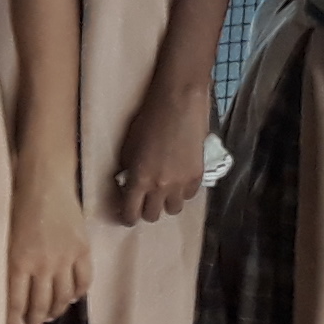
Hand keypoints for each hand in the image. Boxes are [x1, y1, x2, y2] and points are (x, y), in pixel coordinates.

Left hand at [7, 181, 91, 323]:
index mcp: (18, 260)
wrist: (44, 182)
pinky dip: (77, 294)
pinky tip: (70, 299)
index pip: (16, 301)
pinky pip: (83, 281)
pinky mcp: (82, 250)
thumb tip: (12, 290)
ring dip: (55, 311)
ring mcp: (65, 258)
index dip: (14, 320)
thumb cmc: (16, 205)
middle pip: (40, 303)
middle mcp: (43, 264)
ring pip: (62, 296)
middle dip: (34, 322)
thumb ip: (10, 263)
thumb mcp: (4, 237)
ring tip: (47, 318)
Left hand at [106, 70, 215, 227]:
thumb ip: (129, 171)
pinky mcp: (198, 175)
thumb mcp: (128, 148)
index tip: (125, 216)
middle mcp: (161, 187)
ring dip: (165, 204)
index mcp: (139, 180)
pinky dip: (182, 193)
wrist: (179, 105)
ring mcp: (182, 183)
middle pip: (152, 215)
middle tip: (142, 202)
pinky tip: (177, 181)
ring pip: (174, 209)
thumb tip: (128, 185)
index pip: (131, 213)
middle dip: (145, 211)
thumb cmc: (147, 121)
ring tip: (161, 192)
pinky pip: (189, 196)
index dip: (126, 217)